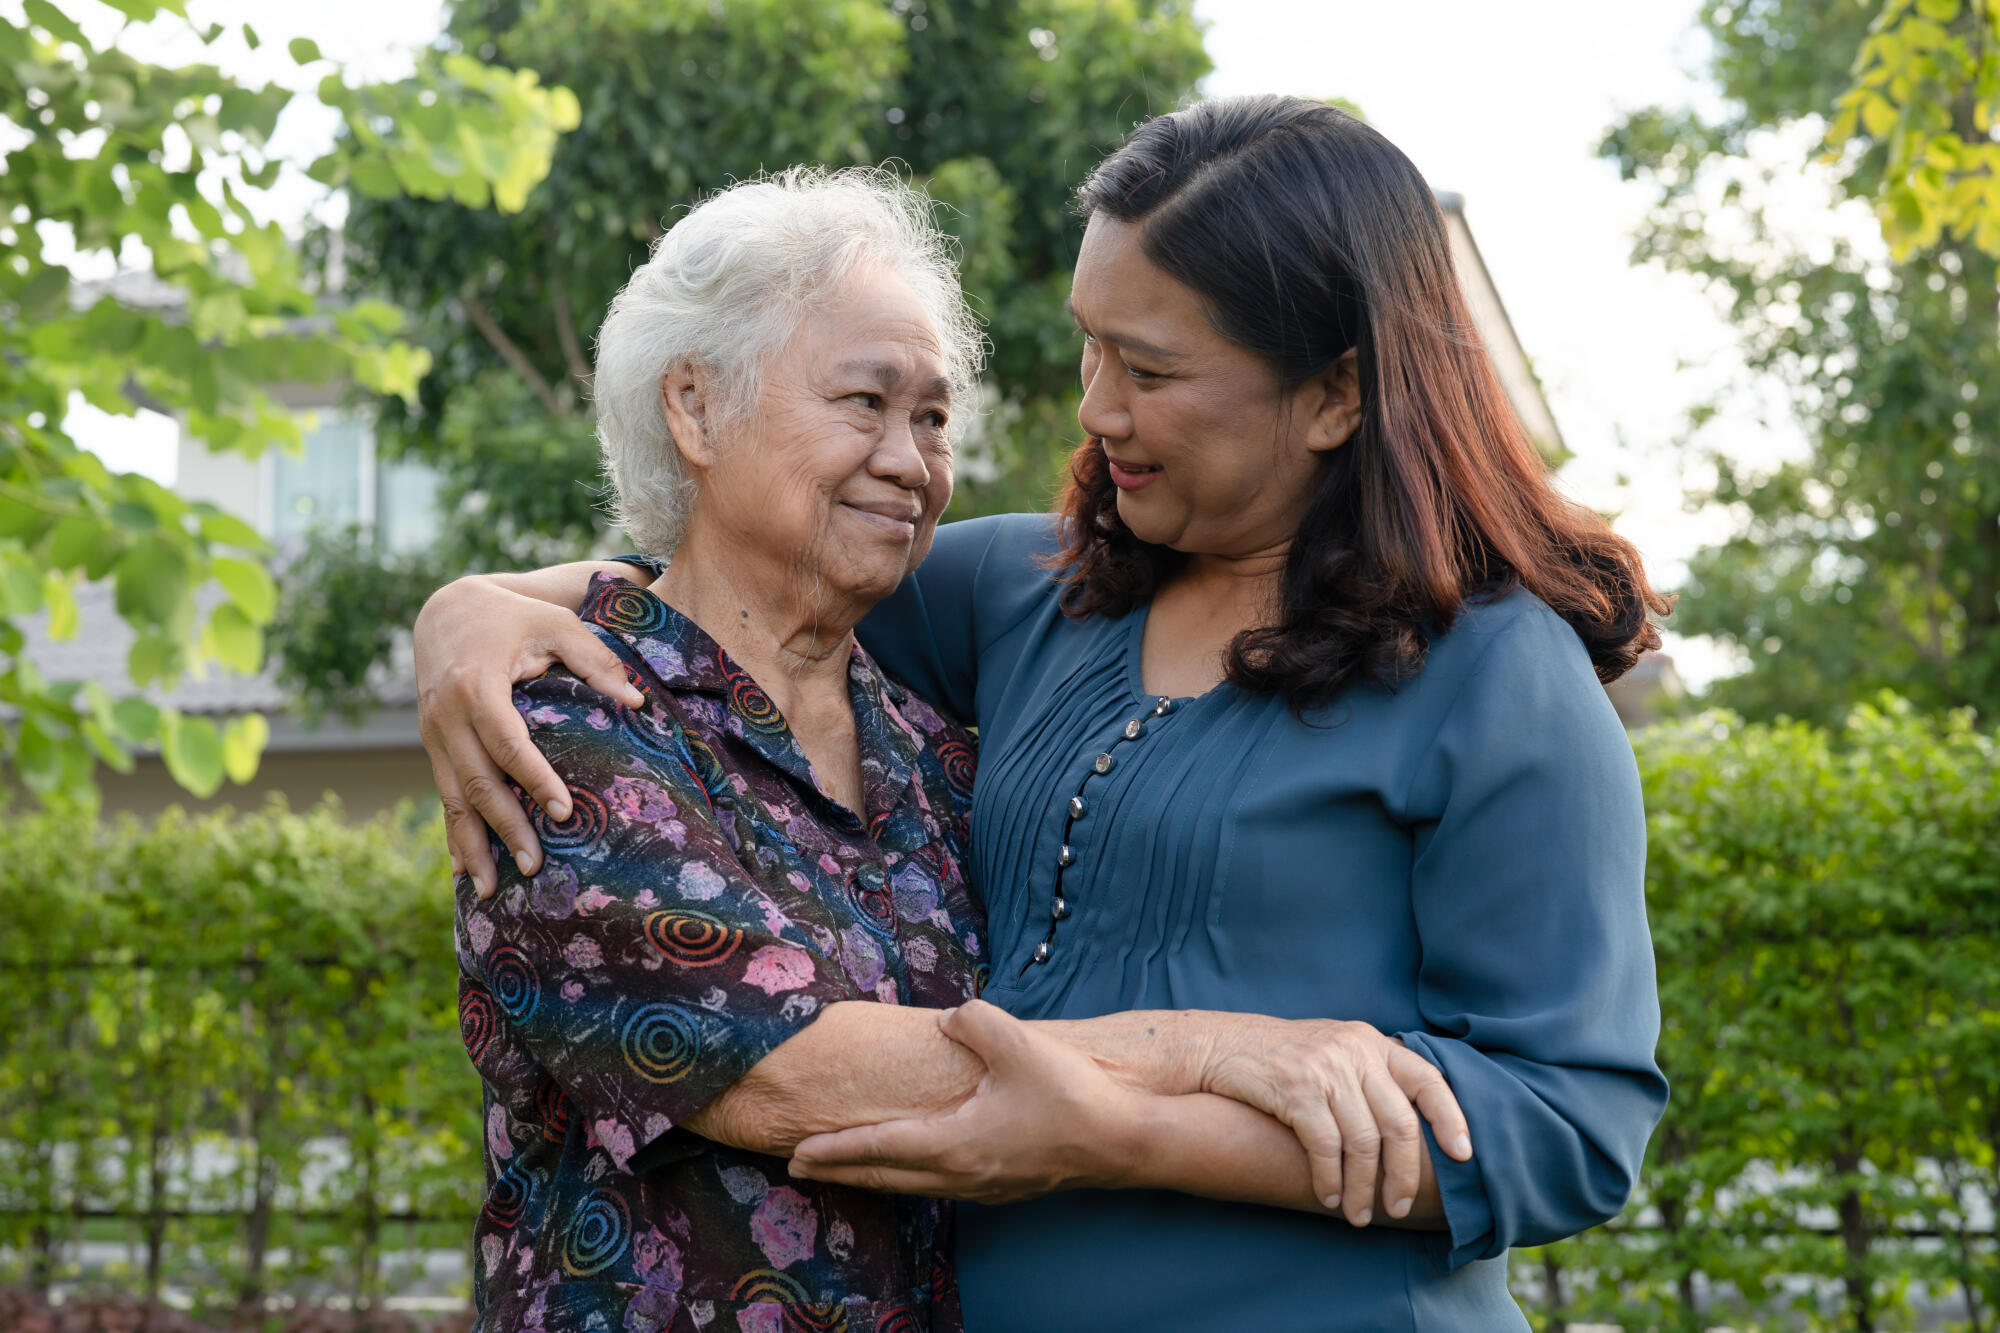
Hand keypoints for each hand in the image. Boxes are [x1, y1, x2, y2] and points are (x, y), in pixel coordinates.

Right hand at [415, 574, 644, 895]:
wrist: (445, 611)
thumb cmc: (512, 618)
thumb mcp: (555, 625)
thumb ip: (595, 660)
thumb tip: (638, 702)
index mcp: (476, 686)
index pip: (507, 742)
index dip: (534, 779)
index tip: (562, 813)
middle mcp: (446, 717)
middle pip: (477, 782)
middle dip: (505, 827)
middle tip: (534, 866)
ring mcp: (433, 736)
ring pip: (452, 799)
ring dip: (471, 846)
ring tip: (490, 891)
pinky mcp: (432, 747)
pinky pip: (443, 797)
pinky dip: (452, 835)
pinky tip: (462, 871)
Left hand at [787, 1000, 1143, 1204]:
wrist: (1125, 1140)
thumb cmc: (1072, 1096)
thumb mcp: (1017, 1042)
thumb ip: (972, 1021)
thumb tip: (949, 1020)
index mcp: (954, 1144)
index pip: (878, 1149)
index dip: (834, 1151)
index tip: (795, 1154)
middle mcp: (962, 1174)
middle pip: (886, 1178)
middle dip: (839, 1172)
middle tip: (798, 1167)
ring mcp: (984, 1186)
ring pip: (913, 1186)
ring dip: (874, 1176)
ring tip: (845, 1167)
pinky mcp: (1005, 1185)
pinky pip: (940, 1185)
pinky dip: (909, 1176)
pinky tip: (913, 1163)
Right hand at [1202, 1017, 1471, 1226]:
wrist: (1219, 1045)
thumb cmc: (1278, 1057)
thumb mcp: (1332, 1050)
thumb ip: (1367, 1075)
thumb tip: (1407, 1129)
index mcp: (1370, 1042)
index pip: (1427, 1079)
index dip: (1451, 1118)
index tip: (1463, 1155)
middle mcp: (1354, 1051)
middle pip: (1398, 1122)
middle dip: (1403, 1174)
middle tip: (1396, 1207)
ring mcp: (1325, 1069)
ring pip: (1364, 1142)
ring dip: (1363, 1188)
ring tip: (1357, 1215)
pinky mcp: (1296, 1089)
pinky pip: (1326, 1146)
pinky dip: (1331, 1179)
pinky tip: (1328, 1197)